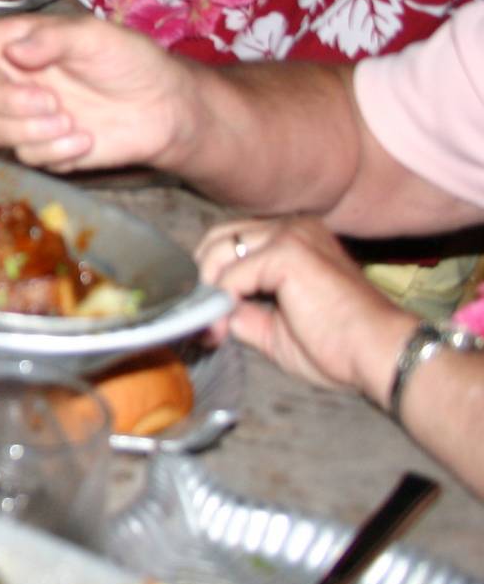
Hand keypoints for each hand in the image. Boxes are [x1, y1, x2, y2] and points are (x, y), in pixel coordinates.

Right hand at [0, 15, 194, 171]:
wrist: (164, 110)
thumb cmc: (130, 61)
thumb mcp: (96, 36)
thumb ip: (53, 39)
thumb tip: (13, 52)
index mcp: (20, 44)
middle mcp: (14, 80)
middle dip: (9, 102)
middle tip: (51, 102)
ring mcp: (26, 118)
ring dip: (30, 131)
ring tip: (72, 123)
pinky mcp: (42, 150)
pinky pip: (25, 157)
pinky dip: (54, 150)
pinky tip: (85, 140)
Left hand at [195, 218, 415, 398]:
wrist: (380, 355)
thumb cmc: (339, 348)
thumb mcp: (274, 328)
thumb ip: (241, 310)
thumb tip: (209, 309)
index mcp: (295, 238)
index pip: (232, 241)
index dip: (212, 277)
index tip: (208, 318)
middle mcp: (293, 228)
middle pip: (219, 238)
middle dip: (204, 279)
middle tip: (206, 322)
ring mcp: (291, 235)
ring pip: (220, 252)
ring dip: (209, 291)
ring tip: (214, 327)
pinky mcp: (288, 252)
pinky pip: (233, 274)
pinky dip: (223, 301)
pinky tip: (225, 326)